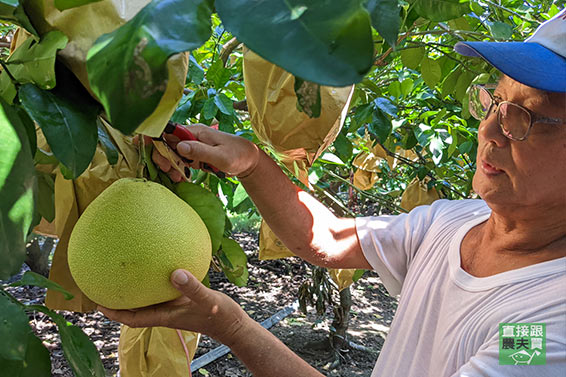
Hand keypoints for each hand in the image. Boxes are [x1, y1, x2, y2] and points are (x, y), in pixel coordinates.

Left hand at [98, 269, 249, 345]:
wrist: (234, 324)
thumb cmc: (220, 317)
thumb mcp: (207, 301)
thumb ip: (192, 288)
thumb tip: (175, 273)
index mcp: (166, 316)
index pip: (133, 319)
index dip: (115, 314)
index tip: (99, 304)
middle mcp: (166, 312)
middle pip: (136, 309)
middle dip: (120, 300)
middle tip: (105, 285)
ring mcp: (175, 306)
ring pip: (149, 299)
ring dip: (137, 291)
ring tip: (126, 275)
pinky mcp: (184, 300)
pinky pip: (165, 290)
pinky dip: (157, 281)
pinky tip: (162, 266)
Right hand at [137, 124, 259, 181]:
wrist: (249, 160)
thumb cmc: (237, 156)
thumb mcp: (220, 156)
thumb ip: (200, 151)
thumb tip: (179, 146)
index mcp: (196, 132)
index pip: (168, 130)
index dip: (154, 138)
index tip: (146, 149)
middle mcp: (191, 136)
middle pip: (166, 143)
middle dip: (162, 157)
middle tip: (167, 171)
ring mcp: (193, 145)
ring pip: (171, 153)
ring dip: (169, 165)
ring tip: (176, 177)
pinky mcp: (195, 155)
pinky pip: (180, 160)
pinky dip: (177, 169)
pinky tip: (180, 177)